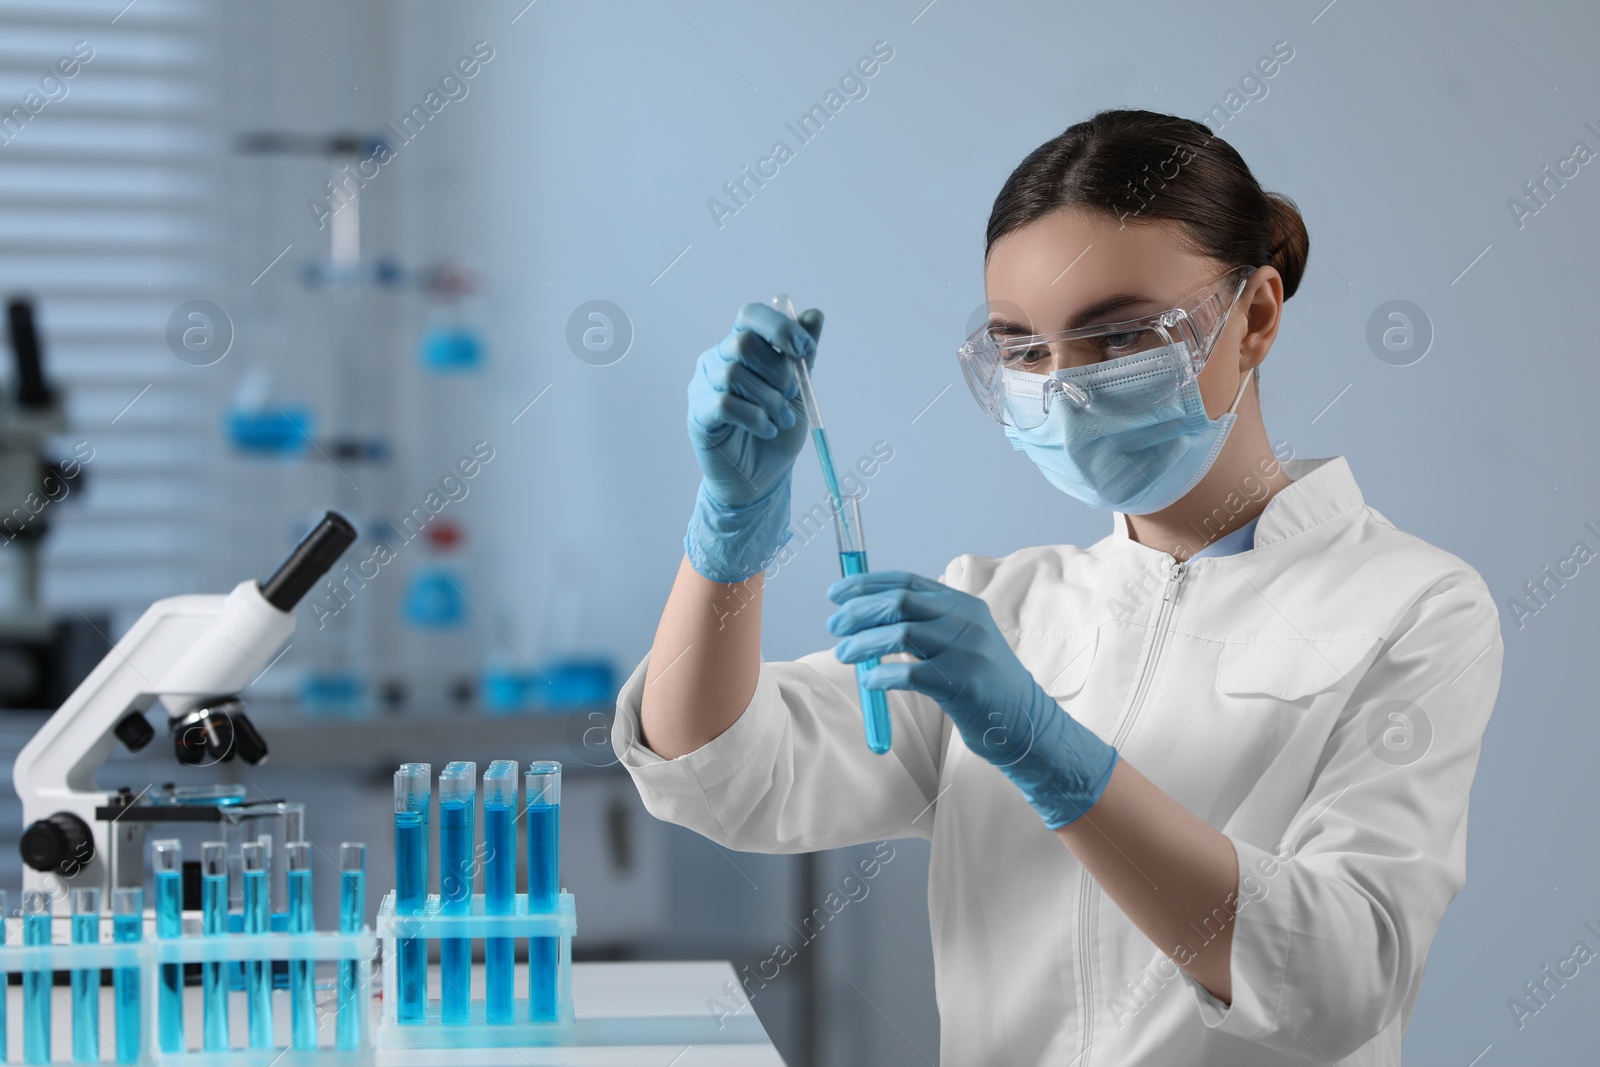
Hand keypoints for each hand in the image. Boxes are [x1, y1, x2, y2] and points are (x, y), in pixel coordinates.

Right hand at [682, 303, 823, 583]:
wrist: (761, 479)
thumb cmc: (776, 431)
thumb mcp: (798, 390)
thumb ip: (802, 354)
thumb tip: (815, 314)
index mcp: (742, 347)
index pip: (750, 316)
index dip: (780, 327)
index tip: (805, 351)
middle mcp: (718, 360)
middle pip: (743, 342)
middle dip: (778, 370)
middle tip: (793, 395)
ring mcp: (704, 387)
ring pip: (734, 374)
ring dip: (770, 400)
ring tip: (782, 421)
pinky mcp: (698, 415)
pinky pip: (724, 404)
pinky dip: (754, 418)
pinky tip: (766, 431)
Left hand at [827, 570, 1118, 828]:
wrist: (1025, 722)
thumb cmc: (982, 684)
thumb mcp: (960, 641)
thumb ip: (924, 625)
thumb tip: (866, 617)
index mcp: (964, 605)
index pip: (908, 581)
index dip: (867, 584)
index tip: (836, 593)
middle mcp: (967, 621)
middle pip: (901, 602)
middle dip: (859, 611)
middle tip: (835, 626)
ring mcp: (968, 651)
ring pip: (902, 634)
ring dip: (864, 643)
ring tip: (844, 653)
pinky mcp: (964, 684)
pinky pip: (911, 674)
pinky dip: (883, 676)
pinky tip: (869, 682)